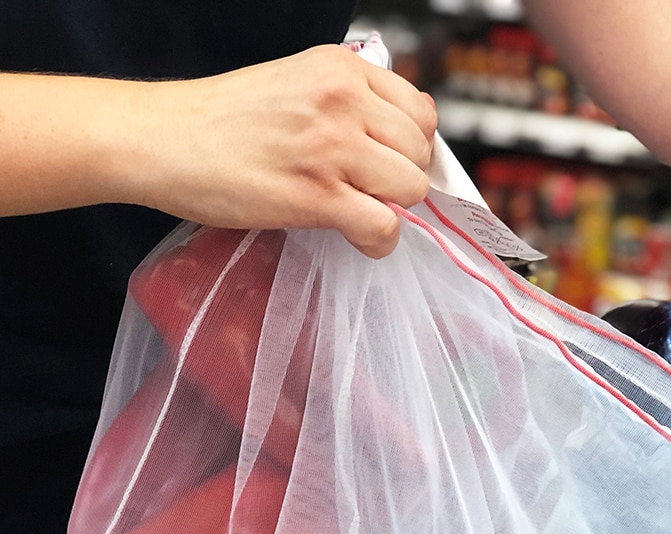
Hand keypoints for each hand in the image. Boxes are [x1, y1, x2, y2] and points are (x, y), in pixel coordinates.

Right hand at [119, 45, 437, 257]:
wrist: (162, 139)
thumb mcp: (295, 84)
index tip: (388, 161)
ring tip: (359, 210)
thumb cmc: (223, 120)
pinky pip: (385, 226)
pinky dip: (378, 241)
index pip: (420, 110)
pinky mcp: (318, 195)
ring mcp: (332, 147)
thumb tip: (404, 131)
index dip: (411, 145)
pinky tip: (355, 235)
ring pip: (412, 188)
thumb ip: (349, 102)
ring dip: (393, 209)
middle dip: (403, 178)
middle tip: (370, 190)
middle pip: (420, 153)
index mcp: (340, 69)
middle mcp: (341, 100)